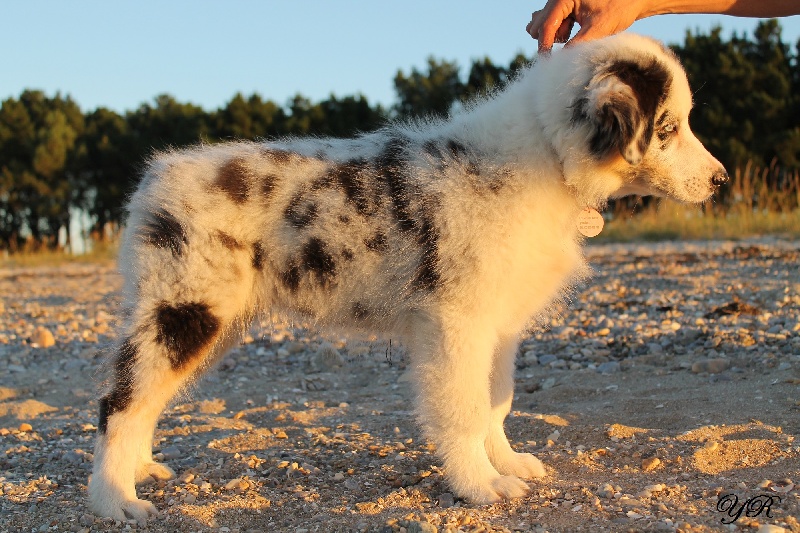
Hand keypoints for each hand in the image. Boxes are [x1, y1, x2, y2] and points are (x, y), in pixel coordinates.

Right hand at [527, 0, 643, 53]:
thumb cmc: (619, 8)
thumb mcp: (598, 29)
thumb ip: (577, 45)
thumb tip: (559, 62)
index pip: (546, 25)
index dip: (544, 46)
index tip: (547, 63)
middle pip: (539, 24)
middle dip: (550, 39)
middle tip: (568, 44)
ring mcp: (560, 1)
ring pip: (543, 24)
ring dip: (555, 35)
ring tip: (573, 35)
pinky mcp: (565, 7)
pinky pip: (551, 22)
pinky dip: (559, 31)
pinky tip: (573, 32)